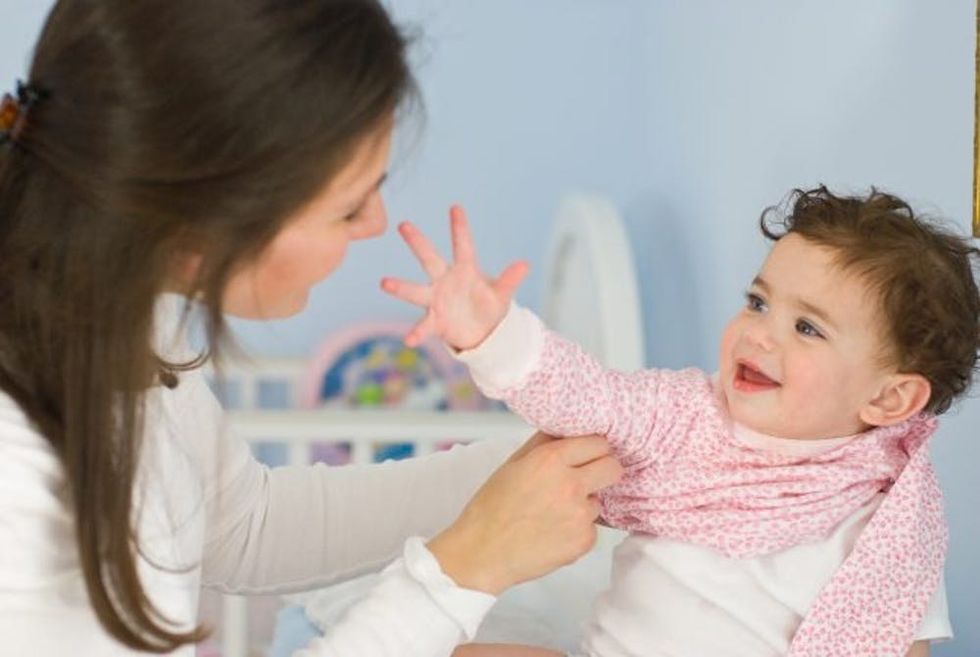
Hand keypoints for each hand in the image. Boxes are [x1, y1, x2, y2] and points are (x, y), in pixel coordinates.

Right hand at [380, 204, 528, 349]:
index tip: (456, 207)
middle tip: (404, 225)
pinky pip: (423, 326)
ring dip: (401, 287)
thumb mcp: (501, 295)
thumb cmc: (488, 307)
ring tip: (384, 282)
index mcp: (464, 271)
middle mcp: (444, 281)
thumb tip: (525, 264)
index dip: (460, 228)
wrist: (480, 332)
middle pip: (429, 259)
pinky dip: (416, 333)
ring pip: (415, 291)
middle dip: (417, 242)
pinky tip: (410, 340)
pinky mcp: (434, 321)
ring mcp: (435, 300)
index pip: (462, 246)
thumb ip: (509, 280)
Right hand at [427, 432, 622, 594]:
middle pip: (613, 468)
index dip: (593, 449)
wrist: (482, 553)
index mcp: (551, 460)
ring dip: (583, 504)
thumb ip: (544, 443)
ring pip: (599, 500)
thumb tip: (565, 430)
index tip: (588, 455)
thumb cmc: (492, 508)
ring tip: (552, 513)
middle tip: (586, 479)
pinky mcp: (584, 541)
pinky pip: (591, 528)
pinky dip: (576, 530)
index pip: (599, 443)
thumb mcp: (513, 464)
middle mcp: (570, 485)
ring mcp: (580, 515)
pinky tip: (552, 532)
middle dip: (603, 470)